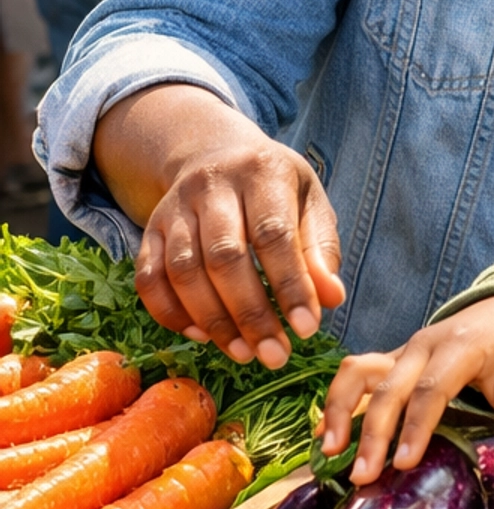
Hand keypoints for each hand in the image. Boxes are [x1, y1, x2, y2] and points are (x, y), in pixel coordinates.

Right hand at [97, 87, 344, 367]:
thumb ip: (321, 249)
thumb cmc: (273, 188)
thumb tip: (331, 299)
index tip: (307, 329)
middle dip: (251, 314)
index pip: (273, 234)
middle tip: (274, 356)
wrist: (213, 152)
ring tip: (243, 353)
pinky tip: (201, 336)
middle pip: (224, 257)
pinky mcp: (149, 231)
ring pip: (183, 271)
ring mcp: (174, 208)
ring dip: (213, 320)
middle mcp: (211, 185)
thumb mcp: (309, 203)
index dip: (289, 285)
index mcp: (261, 171)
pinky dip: (170, 313)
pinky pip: (148, 278)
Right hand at [321, 295, 493, 483]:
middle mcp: (423, 345)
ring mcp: (402, 351)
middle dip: (373, 433)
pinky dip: (337, 402)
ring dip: (341, 410)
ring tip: (330, 451)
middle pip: (389, 388)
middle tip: (363, 475)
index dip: (416, 426)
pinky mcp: (391, 359)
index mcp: (459, 347)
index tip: (404, 464)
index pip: (432, 389)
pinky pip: (356, 375)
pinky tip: (326, 434)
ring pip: (359, 373)